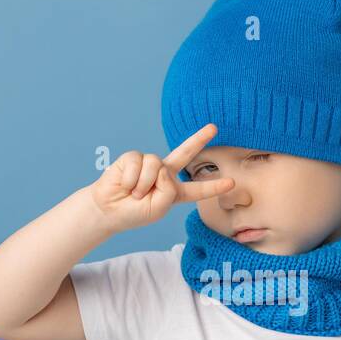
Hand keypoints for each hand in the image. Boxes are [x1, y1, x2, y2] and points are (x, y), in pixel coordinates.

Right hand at [89, 123, 233, 233]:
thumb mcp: (158, 208)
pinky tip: (126, 185)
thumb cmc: (134, 212)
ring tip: (135, 193)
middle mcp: (164, 174)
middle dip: (199, 139)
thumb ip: (168, 190)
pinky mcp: (133, 158)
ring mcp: (150, 164)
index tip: (232, 183)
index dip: (214, 187)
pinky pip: (138, 163)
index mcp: (174, 191)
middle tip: (214, 127)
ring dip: (144, 184)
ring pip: (156, 165)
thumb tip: (163, 166)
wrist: (108, 209)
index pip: (197, 189)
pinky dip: (132, 178)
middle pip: (186, 152)